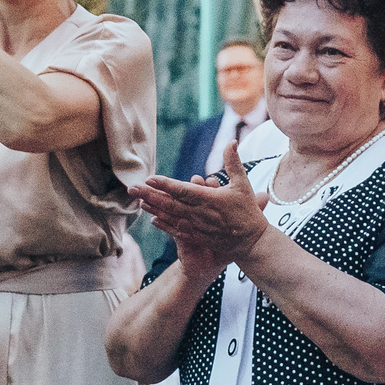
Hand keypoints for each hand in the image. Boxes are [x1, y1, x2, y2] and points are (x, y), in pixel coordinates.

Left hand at [135, 142, 270, 274]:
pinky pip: (177, 230)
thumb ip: (233, 163)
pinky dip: (164, 225)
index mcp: (210, 200)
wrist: (253, 242)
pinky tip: (152, 219)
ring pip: (171, 217)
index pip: (183, 191)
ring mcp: (198, 227)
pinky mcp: (198, 237)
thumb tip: (231, 141)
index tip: (150, 179)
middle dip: (150, 195)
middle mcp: (201, 214)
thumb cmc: (248, 212)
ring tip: (138, 201)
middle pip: (171, 204)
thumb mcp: (243, 184)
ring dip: (153, 208)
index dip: (166, 185)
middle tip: (132, 188)